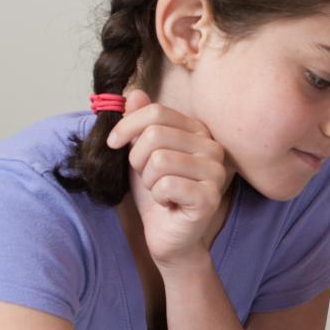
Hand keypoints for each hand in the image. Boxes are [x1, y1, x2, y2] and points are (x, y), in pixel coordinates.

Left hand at [108, 90, 228, 271]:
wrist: (168, 235)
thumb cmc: (157, 193)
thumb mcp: (140, 153)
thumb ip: (140, 123)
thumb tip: (135, 94)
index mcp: (199, 131)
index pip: (157, 112)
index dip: (127, 126)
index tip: (113, 144)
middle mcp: (213, 148)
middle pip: (155, 135)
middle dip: (137, 159)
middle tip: (147, 177)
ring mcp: (216, 173)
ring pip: (159, 160)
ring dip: (148, 180)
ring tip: (160, 191)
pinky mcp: (210, 197)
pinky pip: (167, 185)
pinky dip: (157, 196)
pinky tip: (169, 204)